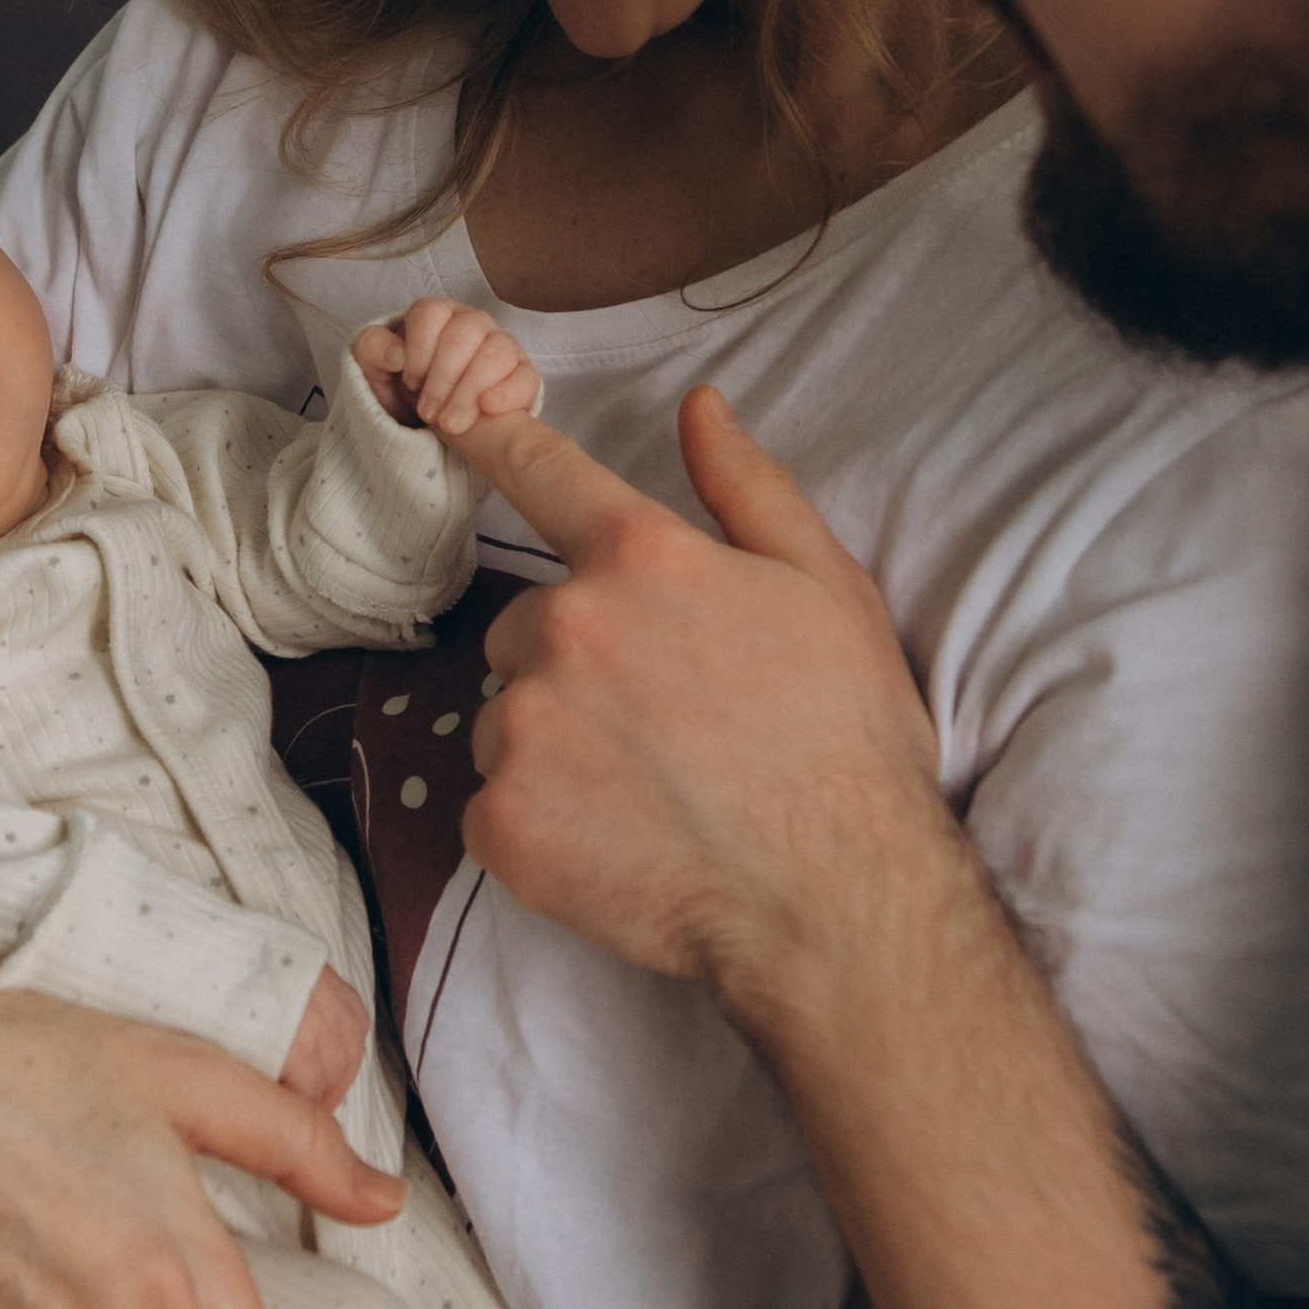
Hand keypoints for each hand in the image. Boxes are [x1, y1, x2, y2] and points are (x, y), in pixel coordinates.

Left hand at [353, 298, 541, 437]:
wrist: (427, 418)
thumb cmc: (401, 384)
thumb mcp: (373, 367)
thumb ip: (373, 348)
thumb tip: (397, 355)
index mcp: (437, 313)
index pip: (431, 314)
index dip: (418, 350)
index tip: (410, 381)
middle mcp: (472, 323)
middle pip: (464, 334)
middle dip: (442, 378)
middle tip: (428, 413)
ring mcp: (501, 346)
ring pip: (497, 352)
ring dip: (470, 390)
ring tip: (451, 423)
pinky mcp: (522, 375)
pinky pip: (526, 377)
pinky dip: (508, 393)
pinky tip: (487, 409)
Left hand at [460, 386, 943, 1010]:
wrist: (835, 902)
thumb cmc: (847, 743)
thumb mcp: (827, 589)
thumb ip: (748, 487)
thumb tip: (699, 406)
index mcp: (640, 559)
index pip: (540, 473)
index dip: (496, 443)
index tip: (461, 424)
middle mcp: (565, 629)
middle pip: (525, 625)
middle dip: (575, 660)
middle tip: (661, 719)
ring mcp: (523, 730)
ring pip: (507, 718)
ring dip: (554, 743)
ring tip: (646, 789)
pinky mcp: (501, 823)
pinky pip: (496, 803)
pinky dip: (543, 820)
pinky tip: (617, 840)